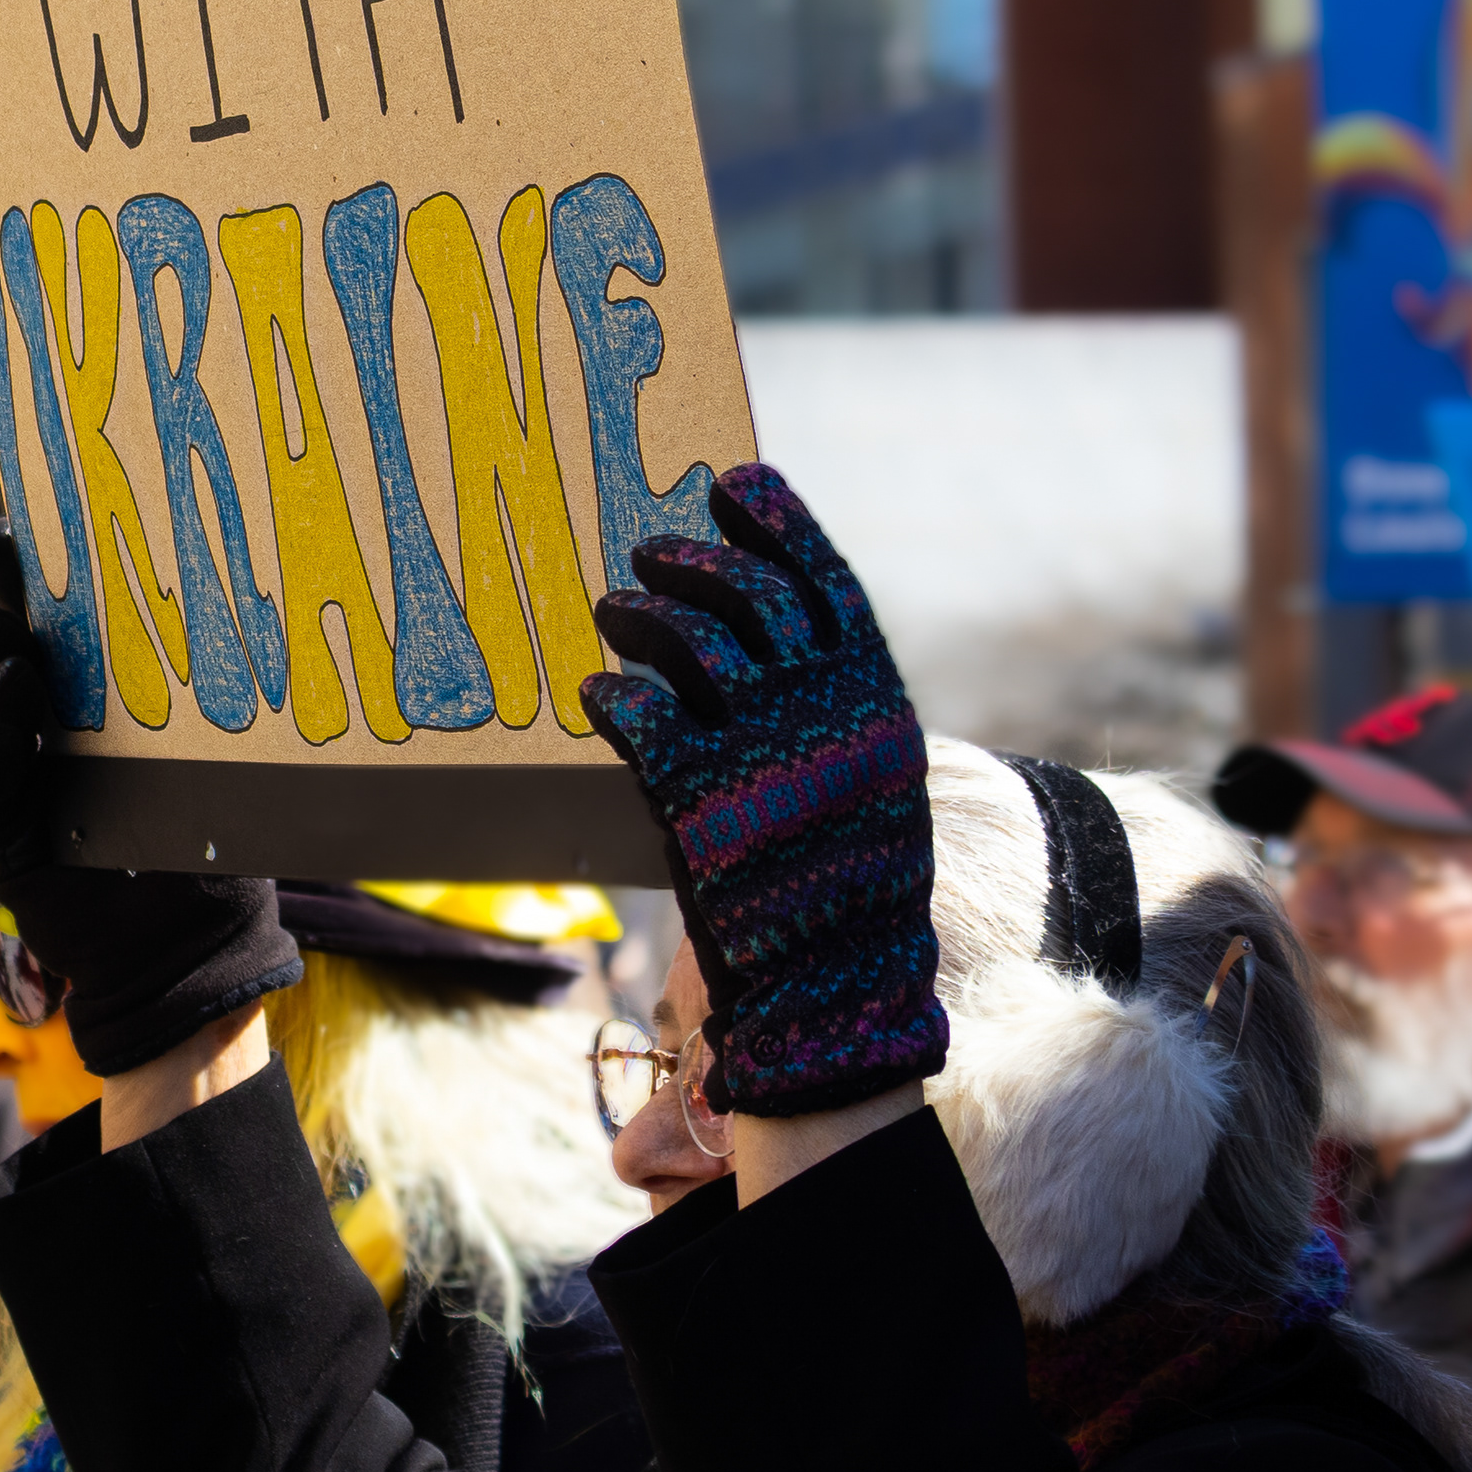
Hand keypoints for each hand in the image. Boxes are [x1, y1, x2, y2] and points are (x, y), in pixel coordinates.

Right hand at [0, 520, 301, 1079]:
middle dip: (4, 603)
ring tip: (19, 670)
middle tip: (9, 565)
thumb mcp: (225, 761)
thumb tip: (244, 606)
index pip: (62, 612)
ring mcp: (20, 773)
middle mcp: (51, 720)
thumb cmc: (217, 844)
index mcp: (102, 687)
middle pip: (7, 643)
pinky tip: (1, 745)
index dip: (41, 565)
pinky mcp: (2, 834)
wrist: (190, 949)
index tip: (37, 521)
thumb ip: (214, 700)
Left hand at [579, 464, 940, 1118]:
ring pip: (689, 639)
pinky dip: (613, 694)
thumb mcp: (869, 778)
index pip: (824, 579)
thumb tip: (778, 627)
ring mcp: (760, 754)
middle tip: (650, 555)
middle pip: (748, 594)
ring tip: (613, 611)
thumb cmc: (847, 881)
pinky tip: (598, 692)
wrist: (835, 988)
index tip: (735, 484)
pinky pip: (640, 715)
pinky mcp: (699, 802)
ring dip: (641, 612)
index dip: (780, 521)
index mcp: (873, 698)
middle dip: (693, 560)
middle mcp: (822, 713)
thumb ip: (834, 702)